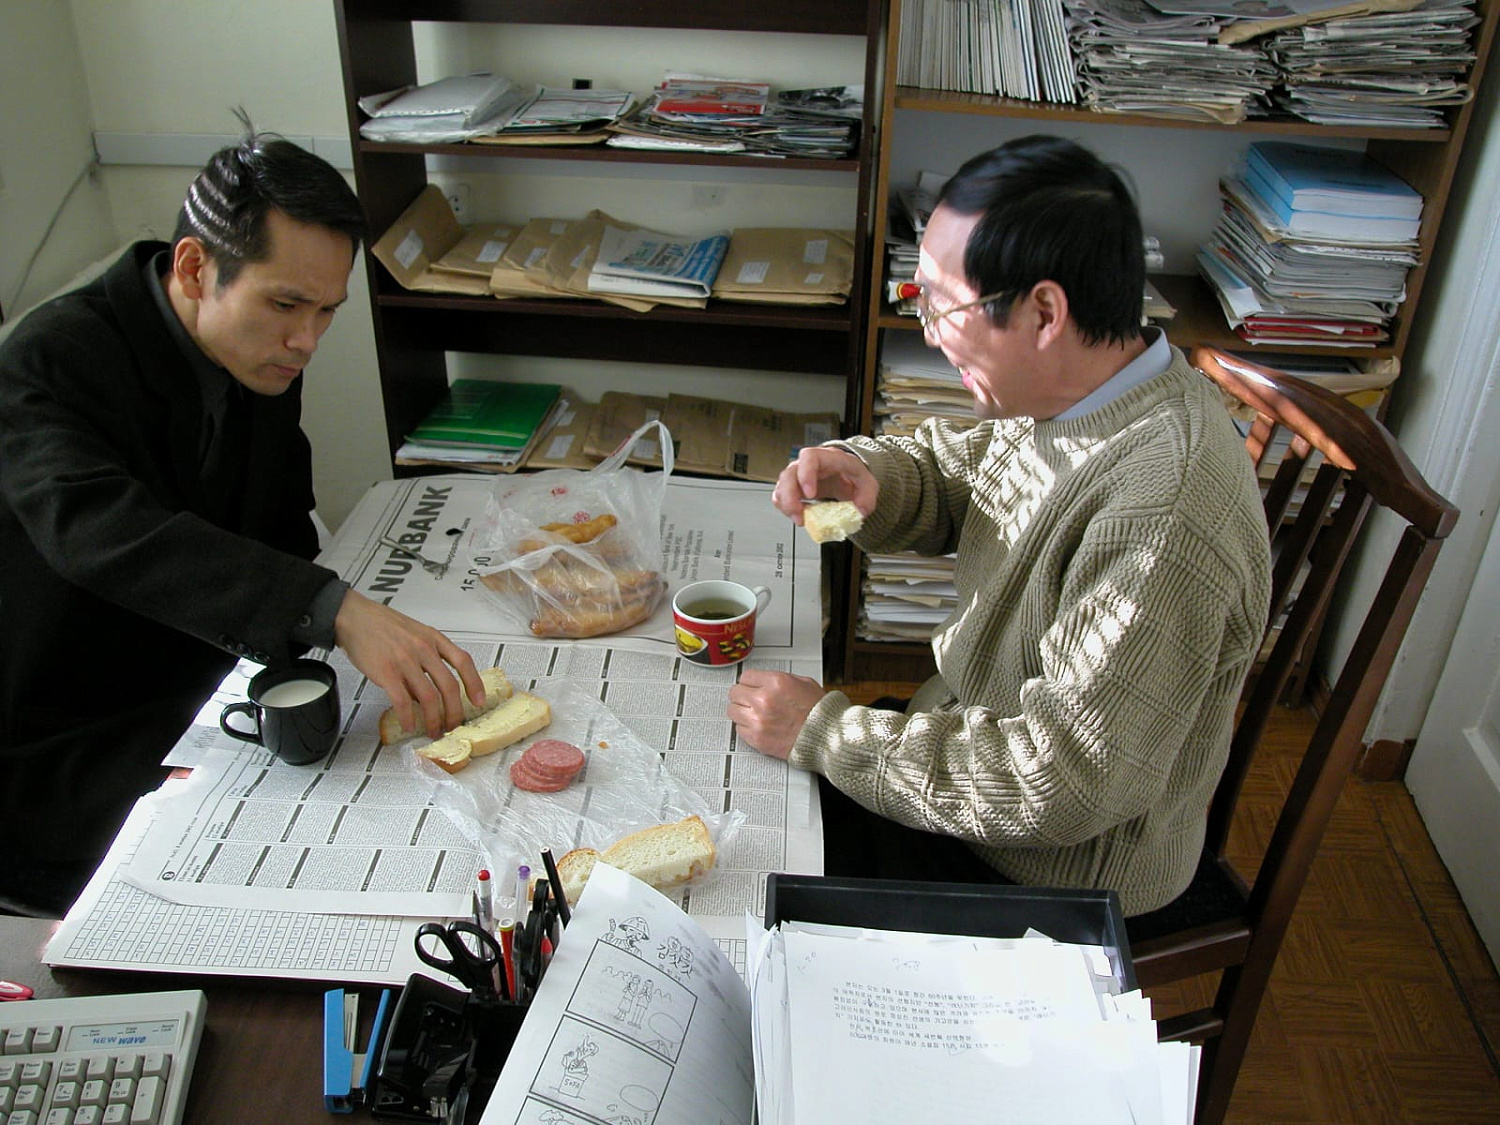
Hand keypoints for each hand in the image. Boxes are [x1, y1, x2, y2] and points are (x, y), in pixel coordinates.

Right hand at [332, 590, 484, 738]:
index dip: (475, 683)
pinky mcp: (386, 672)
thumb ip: (428, 657)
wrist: (354, 616)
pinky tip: (410, 725)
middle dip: (455, 712)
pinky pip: (403, 701)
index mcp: (433, 638)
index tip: (479, 700)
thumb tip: (430, 689)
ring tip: (433, 731)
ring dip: (434, 720)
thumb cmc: (381, 624)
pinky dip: (409, 718)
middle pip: (449, 686)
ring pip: (429, 697)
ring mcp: (405, 661)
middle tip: (453, 725)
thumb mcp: (415, 632)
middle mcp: (423, 649)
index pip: (463, 661)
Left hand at [727, 669, 825, 759]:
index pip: (745, 676)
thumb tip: (764, 681)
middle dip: (742, 695)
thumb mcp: (803, 683)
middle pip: (735, 692)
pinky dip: (746, 728)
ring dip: (741, 711)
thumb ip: (779, 680)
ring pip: (732, 711)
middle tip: (749, 699)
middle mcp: (764, 700)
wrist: (826, 738)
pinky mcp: (757, 739)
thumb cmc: (819, 712)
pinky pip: (739, 729)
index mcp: (776, 683)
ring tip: (752, 713)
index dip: (749, 682)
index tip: (750, 686)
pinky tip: (758, 726)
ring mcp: (758, 721)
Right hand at [771, 447, 877, 524]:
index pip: (810, 457)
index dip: (806, 474)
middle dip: (790, 496)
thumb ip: (867, 497)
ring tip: (800, 519)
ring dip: (786, 504)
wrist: (848, 476)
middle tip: (799, 514)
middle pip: (789, 473)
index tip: (810, 495)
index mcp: (828, 458)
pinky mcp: (795, 487)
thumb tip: (860, 511)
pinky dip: (785, 507)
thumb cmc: (854, 475)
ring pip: (782, 485)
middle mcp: (809, 464)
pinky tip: (798, 515)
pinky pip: (781, 495)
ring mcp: (799, 475)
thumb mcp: (868, 484)